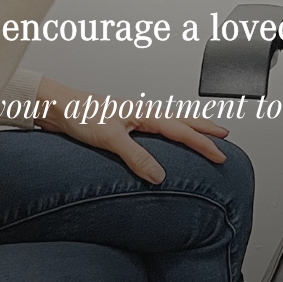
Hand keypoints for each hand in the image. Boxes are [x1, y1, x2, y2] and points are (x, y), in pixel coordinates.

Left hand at [31, 75, 228, 183]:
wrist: (57, 107)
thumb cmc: (80, 114)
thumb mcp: (110, 138)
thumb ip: (136, 156)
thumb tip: (158, 175)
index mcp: (145, 114)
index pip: (182, 130)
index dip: (203, 143)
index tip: (221, 154)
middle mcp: (143, 114)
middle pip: (183, 120)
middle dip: (205, 129)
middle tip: (225, 137)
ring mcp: (134, 119)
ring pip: (171, 122)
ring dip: (190, 128)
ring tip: (204, 135)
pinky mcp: (124, 126)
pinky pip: (156, 129)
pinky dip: (170, 133)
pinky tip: (166, 142)